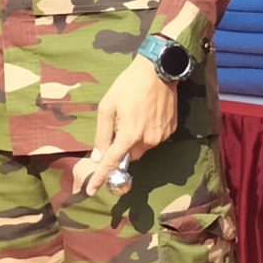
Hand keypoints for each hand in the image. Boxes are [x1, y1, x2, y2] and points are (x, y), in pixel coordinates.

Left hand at [75, 57, 177, 195]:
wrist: (158, 70)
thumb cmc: (128, 86)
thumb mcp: (107, 106)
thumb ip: (102, 134)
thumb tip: (98, 156)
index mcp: (130, 134)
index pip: (112, 162)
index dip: (100, 177)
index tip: (92, 191)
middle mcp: (148, 140)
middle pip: (129, 155)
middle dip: (122, 147)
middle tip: (119, 125)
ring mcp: (162, 136)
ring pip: (142, 148)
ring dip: (135, 138)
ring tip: (136, 114)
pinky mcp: (171, 130)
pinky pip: (154, 139)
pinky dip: (147, 132)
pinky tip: (147, 114)